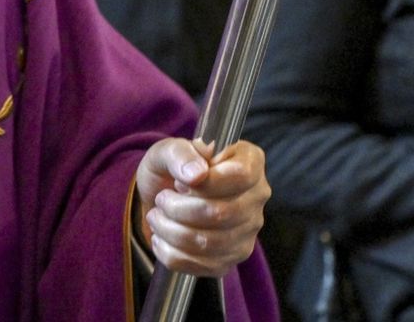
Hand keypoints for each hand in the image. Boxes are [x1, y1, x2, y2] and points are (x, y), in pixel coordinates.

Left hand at [135, 138, 268, 277]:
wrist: (161, 196)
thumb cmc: (171, 168)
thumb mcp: (167, 150)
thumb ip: (180, 154)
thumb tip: (197, 174)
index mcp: (249, 162)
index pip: (241, 176)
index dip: (206, 182)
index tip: (180, 182)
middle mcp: (256, 198)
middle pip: (222, 213)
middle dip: (178, 208)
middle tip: (161, 198)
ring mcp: (247, 233)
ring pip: (209, 242)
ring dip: (170, 230)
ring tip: (157, 216)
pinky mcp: (230, 259)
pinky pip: (201, 265)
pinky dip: (171, 252)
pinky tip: (161, 237)